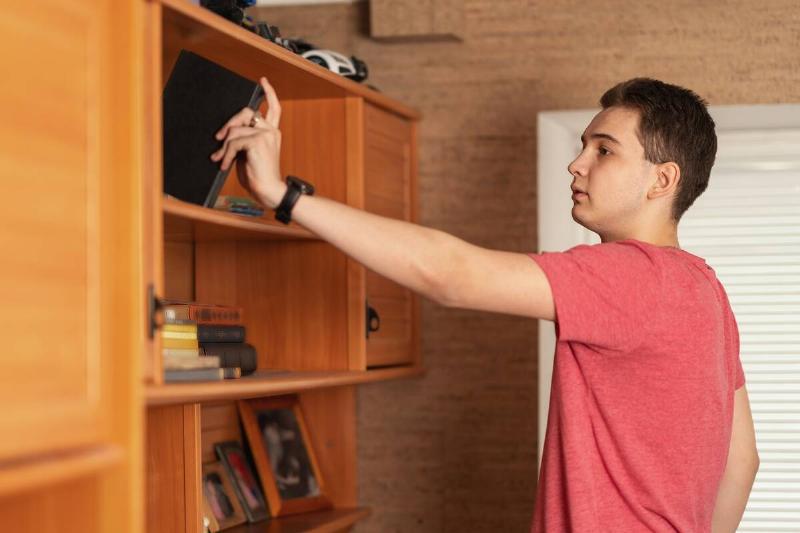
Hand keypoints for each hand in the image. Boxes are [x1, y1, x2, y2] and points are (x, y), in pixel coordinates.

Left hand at [210, 77, 285, 207]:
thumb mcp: (249, 153)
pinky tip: (225, 164)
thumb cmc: (259, 176)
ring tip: (220, 158)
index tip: (262, 81)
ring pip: (235, 130)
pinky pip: (233, 142)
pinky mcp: (257, 142)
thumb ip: (243, 139)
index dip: (269, 93)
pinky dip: (226, 154)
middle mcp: (272, 131)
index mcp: (273, 133)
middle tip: (218, 136)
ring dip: (224, 146)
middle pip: (246, 112)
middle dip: (229, 122)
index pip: (274, 108)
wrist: (269, 191)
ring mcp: (266, 135)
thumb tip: (226, 133)